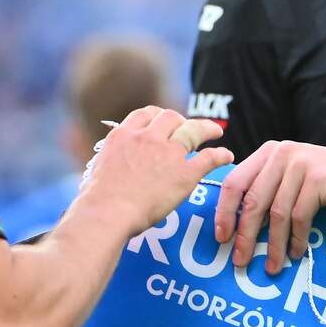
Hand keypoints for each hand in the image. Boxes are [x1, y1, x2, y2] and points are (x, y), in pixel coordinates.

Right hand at [81, 106, 232, 236]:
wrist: (108, 211)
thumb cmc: (98, 200)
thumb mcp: (98, 169)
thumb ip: (112, 162)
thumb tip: (112, 169)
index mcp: (124, 135)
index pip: (144, 115)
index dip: (157, 116)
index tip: (163, 121)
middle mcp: (146, 137)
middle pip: (170, 117)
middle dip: (180, 120)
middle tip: (188, 128)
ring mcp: (167, 153)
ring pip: (192, 130)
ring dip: (206, 128)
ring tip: (215, 132)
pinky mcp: (184, 172)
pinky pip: (208, 158)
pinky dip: (219, 155)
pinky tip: (227, 156)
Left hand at [214, 140, 325, 273]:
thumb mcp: (297, 180)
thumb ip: (272, 190)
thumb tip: (238, 225)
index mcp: (271, 151)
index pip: (235, 182)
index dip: (223, 212)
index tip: (220, 238)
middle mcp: (283, 153)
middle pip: (251, 200)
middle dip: (244, 235)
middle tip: (239, 261)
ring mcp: (302, 164)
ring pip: (275, 213)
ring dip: (272, 245)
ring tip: (272, 266)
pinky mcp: (319, 179)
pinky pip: (299, 217)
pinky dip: (295, 240)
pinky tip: (296, 253)